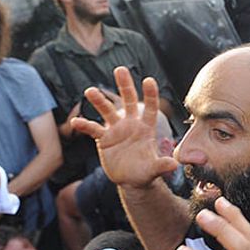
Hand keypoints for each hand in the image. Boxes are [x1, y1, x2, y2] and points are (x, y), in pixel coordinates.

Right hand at [70, 67, 177, 188]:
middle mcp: (131, 124)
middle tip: (120, 69)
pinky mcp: (104, 138)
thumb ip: (162, 165)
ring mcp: (116, 130)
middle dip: (125, 85)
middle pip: (128, 101)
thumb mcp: (154, 170)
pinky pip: (93, 129)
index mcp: (146, 128)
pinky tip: (75, 122)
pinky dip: (85, 125)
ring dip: (99, 101)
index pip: (150, 108)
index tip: (148, 80)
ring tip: (90, 91)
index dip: (150, 95)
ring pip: (107, 111)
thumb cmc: (146, 172)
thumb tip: (174, 164)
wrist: (131, 180)